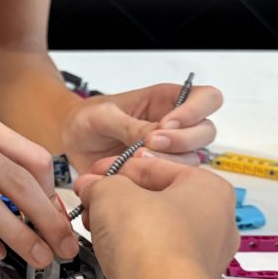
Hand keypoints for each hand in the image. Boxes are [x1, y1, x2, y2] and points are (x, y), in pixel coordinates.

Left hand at [60, 83, 222, 171]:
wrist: (71, 141)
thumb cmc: (87, 118)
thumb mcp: (103, 115)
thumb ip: (130, 125)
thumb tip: (156, 136)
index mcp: (167, 101)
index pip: (206, 98)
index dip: (195, 111)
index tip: (167, 123)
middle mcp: (175, 126)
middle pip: (206, 132)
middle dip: (182, 140)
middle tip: (150, 144)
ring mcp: (169, 152)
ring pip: (193, 159)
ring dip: (168, 162)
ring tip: (136, 160)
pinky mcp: (159, 174)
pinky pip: (171, 180)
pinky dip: (154, 180)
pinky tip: (132, 174)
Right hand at [74, 158, 238, 278]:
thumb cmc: (149, 238)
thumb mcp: (113, 191)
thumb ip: (100, 184)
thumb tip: (91, 187)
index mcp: (210, 190)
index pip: (156, 167)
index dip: (118, 168)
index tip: (94, 174)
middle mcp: (214, 224)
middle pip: (155, 200)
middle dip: (117, 198)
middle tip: (90, 198)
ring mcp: (199, 258)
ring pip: (152, 231)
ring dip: (119, 226)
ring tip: (93, 224)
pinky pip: (150, 259)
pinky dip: (127, 253)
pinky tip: (106, 252)